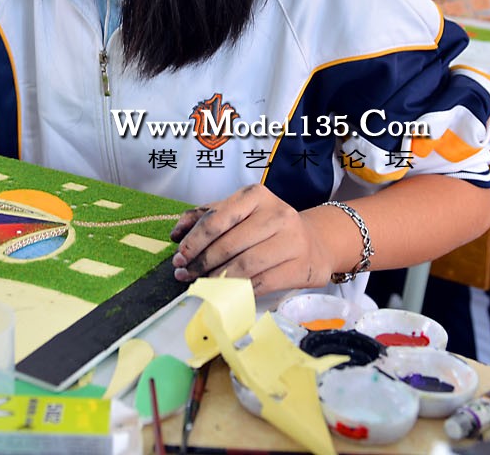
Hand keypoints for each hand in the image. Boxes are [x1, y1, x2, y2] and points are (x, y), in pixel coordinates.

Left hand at [169, 185, 336, 294]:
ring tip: (201, 285)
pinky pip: (261, 283)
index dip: (194, 241)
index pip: (217, 219)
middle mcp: (277, 214)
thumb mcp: (236, 213)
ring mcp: (292, 240)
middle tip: (184, 274)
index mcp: (256, 195)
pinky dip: (238, 290)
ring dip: (217, 279)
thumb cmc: (266, 227)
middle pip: (229, 244)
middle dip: (201, 263)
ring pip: (244, 265)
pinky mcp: (300, 266)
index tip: (179, 257)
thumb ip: (204, 218)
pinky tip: (225, 293)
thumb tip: (176, 234)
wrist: (313, 243)